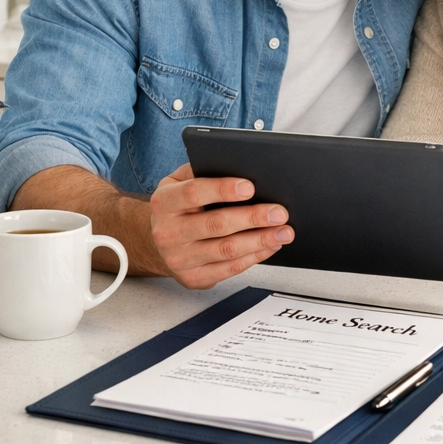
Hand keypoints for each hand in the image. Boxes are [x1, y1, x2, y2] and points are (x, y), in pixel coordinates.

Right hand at [149, 163, 293, 288]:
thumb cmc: (178, 206)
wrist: (159, 240)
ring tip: (283, 231)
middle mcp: (168, 232)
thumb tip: (240, 166)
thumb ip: (203, 171)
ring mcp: (180, 258)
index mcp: (165, 202)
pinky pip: (229, 268)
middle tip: (279, 212)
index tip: (250, 187)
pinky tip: (270, 246)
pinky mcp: (194, 277)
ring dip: (259, 240)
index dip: (222, 190)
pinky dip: (254, 256)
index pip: (194, 193)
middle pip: (216, 224)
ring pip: (226, 250)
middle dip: (252, 218)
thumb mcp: (179, 182)